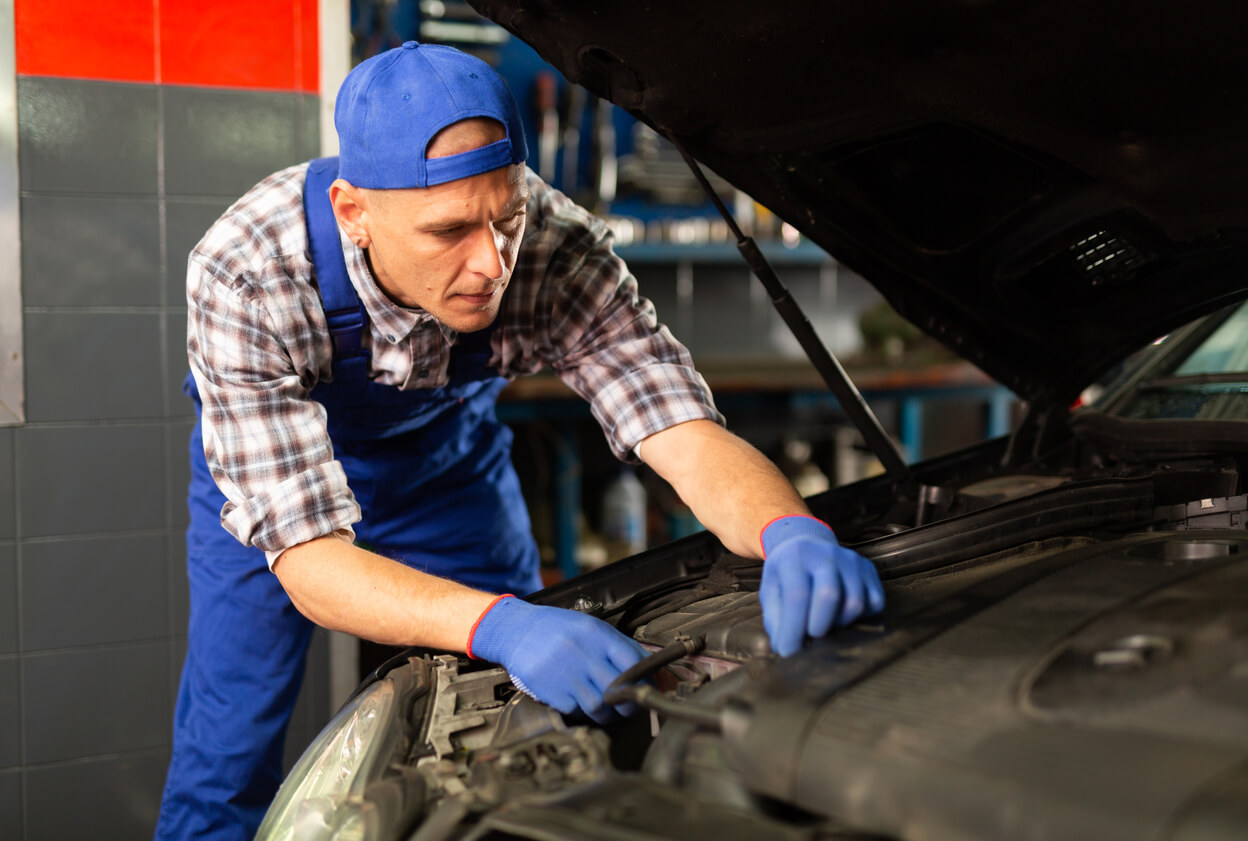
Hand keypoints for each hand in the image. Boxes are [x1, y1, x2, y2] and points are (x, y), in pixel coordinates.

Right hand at [467, 596, 645, 722]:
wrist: (515, 630)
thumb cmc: (557, 628)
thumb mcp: (590, 627)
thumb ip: (619, 645)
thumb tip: (649, 665)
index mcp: (596, 634)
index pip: (633, 661)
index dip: (645, 680)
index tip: (647, 689)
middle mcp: (582, 653)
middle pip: (618, 689)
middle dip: (628, 704)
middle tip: (628, 706)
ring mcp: (565, 673)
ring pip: (599, 707)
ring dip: (606, 713)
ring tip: (605, 708)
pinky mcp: (550, 691)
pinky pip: (575, 711)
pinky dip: (581, 712)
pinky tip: (578, 702)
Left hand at [760, 515, 884, 655]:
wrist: (806, 545)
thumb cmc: (787, 573)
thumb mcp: (771, 590)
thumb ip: (775, 619)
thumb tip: (784, 649)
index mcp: (795, 558)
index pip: (797, 595)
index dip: (793, 629)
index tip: (788, 652)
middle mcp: (825, 554)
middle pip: (830, 595)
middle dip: (818, 626)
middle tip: (810, 636)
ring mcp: (851, 560)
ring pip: (855, 602)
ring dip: (839, 624)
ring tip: (825, 622)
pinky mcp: (868, 569)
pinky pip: (875, 602)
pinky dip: (860, 617)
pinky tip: (842, 614)